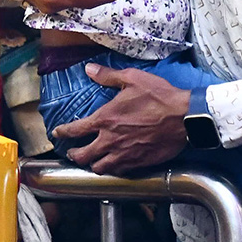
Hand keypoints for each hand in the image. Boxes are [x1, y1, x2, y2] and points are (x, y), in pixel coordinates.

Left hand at [53, 64, 190, 174]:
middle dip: (74, 154)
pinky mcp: (138, 163)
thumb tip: (89, 70)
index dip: (63, 132)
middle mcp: (111, 140)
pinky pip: (118, 172)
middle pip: (82, 156)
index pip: (75, 129)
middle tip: (73, 151)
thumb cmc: (160, 97)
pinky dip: (112, 169)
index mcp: (106, 119)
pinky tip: (114, 165)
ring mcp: (124, 155)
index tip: (57, 133)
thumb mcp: (133, 79)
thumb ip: (108, 76)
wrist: (184, 117)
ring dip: (92, 164)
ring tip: (92, 160)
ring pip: (99, 168)